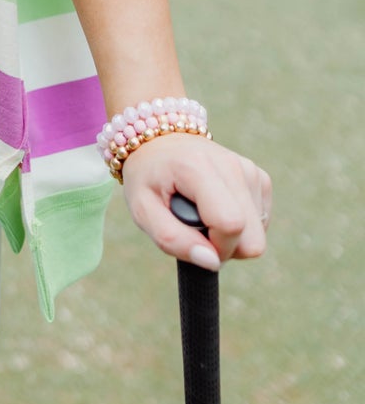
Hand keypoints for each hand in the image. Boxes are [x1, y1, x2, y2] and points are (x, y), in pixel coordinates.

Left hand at [120, 132, 271, 270]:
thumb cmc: (149, 179)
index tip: (195, 240)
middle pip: (253, 238)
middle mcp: (230, 165)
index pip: (231, 224)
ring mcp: (249, 169)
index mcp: (198, 168)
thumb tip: (212, 262)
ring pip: (258, 234)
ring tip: (203, 214)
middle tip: (197, 229)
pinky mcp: (259, 176)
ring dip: (231, 235)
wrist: (160, 142)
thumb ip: (172, 239)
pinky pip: (260, 222)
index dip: (217, 247)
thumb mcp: (142, 210)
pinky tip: (217, 206)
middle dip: (226, 247)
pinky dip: (240, 223)